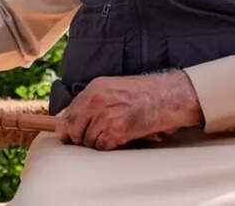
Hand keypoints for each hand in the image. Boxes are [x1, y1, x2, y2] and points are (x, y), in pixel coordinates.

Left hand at [56, 70, 203, 150]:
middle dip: (81, 137)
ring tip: (113, 134)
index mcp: (94, 89)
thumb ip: (91, 101)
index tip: (67, 136)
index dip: (67, 128)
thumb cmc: (143, 93)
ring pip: (88, 140)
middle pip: (74, 129)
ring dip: (98, 142)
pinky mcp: (117, 130)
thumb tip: (68, 119)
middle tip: (93, 138)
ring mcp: (105, 116)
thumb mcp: (112, 88)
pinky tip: (121, 138)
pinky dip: (110, 146)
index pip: (69, 113)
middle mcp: (96, 101)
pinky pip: (103, 146)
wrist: (167, 96)